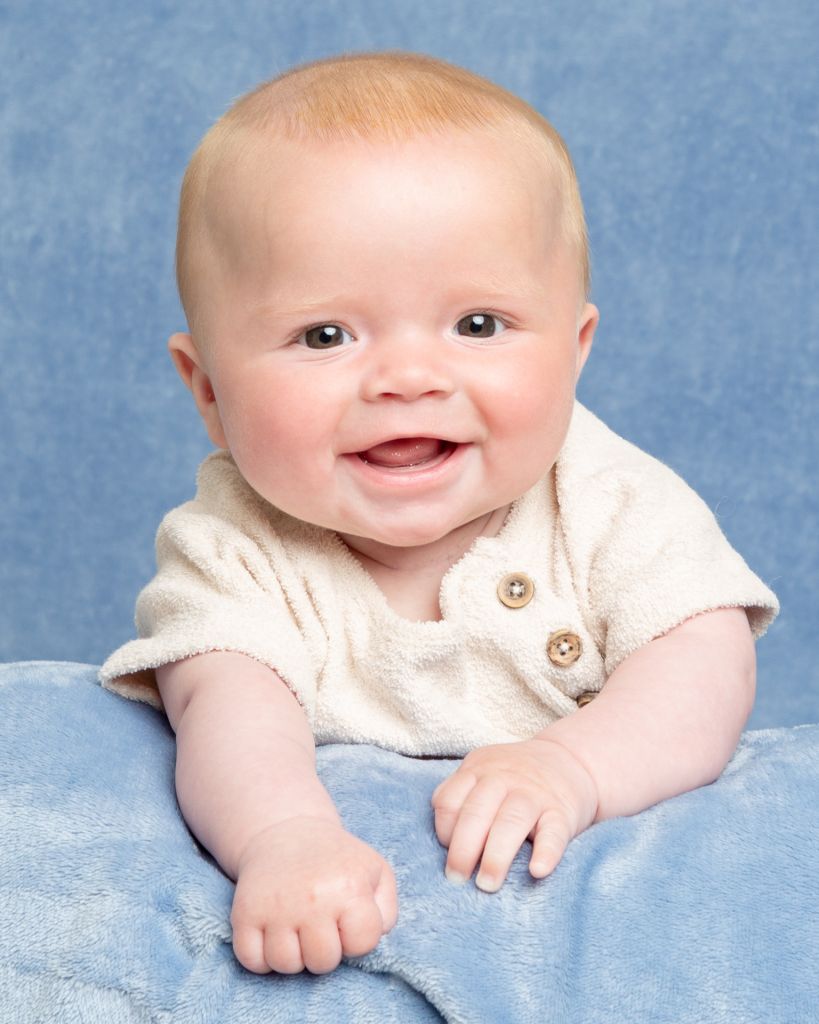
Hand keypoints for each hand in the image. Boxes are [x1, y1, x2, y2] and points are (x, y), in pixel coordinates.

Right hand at [230, 816, 397, 973]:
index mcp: (349, 887)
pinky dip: (261, 956)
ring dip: (294, 954)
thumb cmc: (336, 860)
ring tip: (298, 928)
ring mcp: (276, 907)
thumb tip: (375, 937)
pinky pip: (252, 961)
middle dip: (326, 950)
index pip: (362, 944)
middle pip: (323, 962)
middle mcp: (312, 899)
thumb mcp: (374, 872)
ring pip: (286, 965)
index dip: (357, 938)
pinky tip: (274, 934)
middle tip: (321, 925)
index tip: (347, 920)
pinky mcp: (244, 913)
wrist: (286, 833)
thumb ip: (386, 909)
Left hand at [431, 738, 598, 891]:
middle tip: (457, 880)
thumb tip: (444, 842)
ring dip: (496, 856)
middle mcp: (503, 778)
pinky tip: (537, 871)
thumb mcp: (484, 773)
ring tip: (487, 884)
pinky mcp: (562, 812)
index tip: (448, 853)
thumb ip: (462, 796)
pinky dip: (546, 853)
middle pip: (476, 813)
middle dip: (462, 850)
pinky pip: (553, 833)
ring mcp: (534, 794)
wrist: (570, 760)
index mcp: (478, 770)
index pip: (449, 800)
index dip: (443, 830)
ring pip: (510, 822)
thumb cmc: (515, 778)